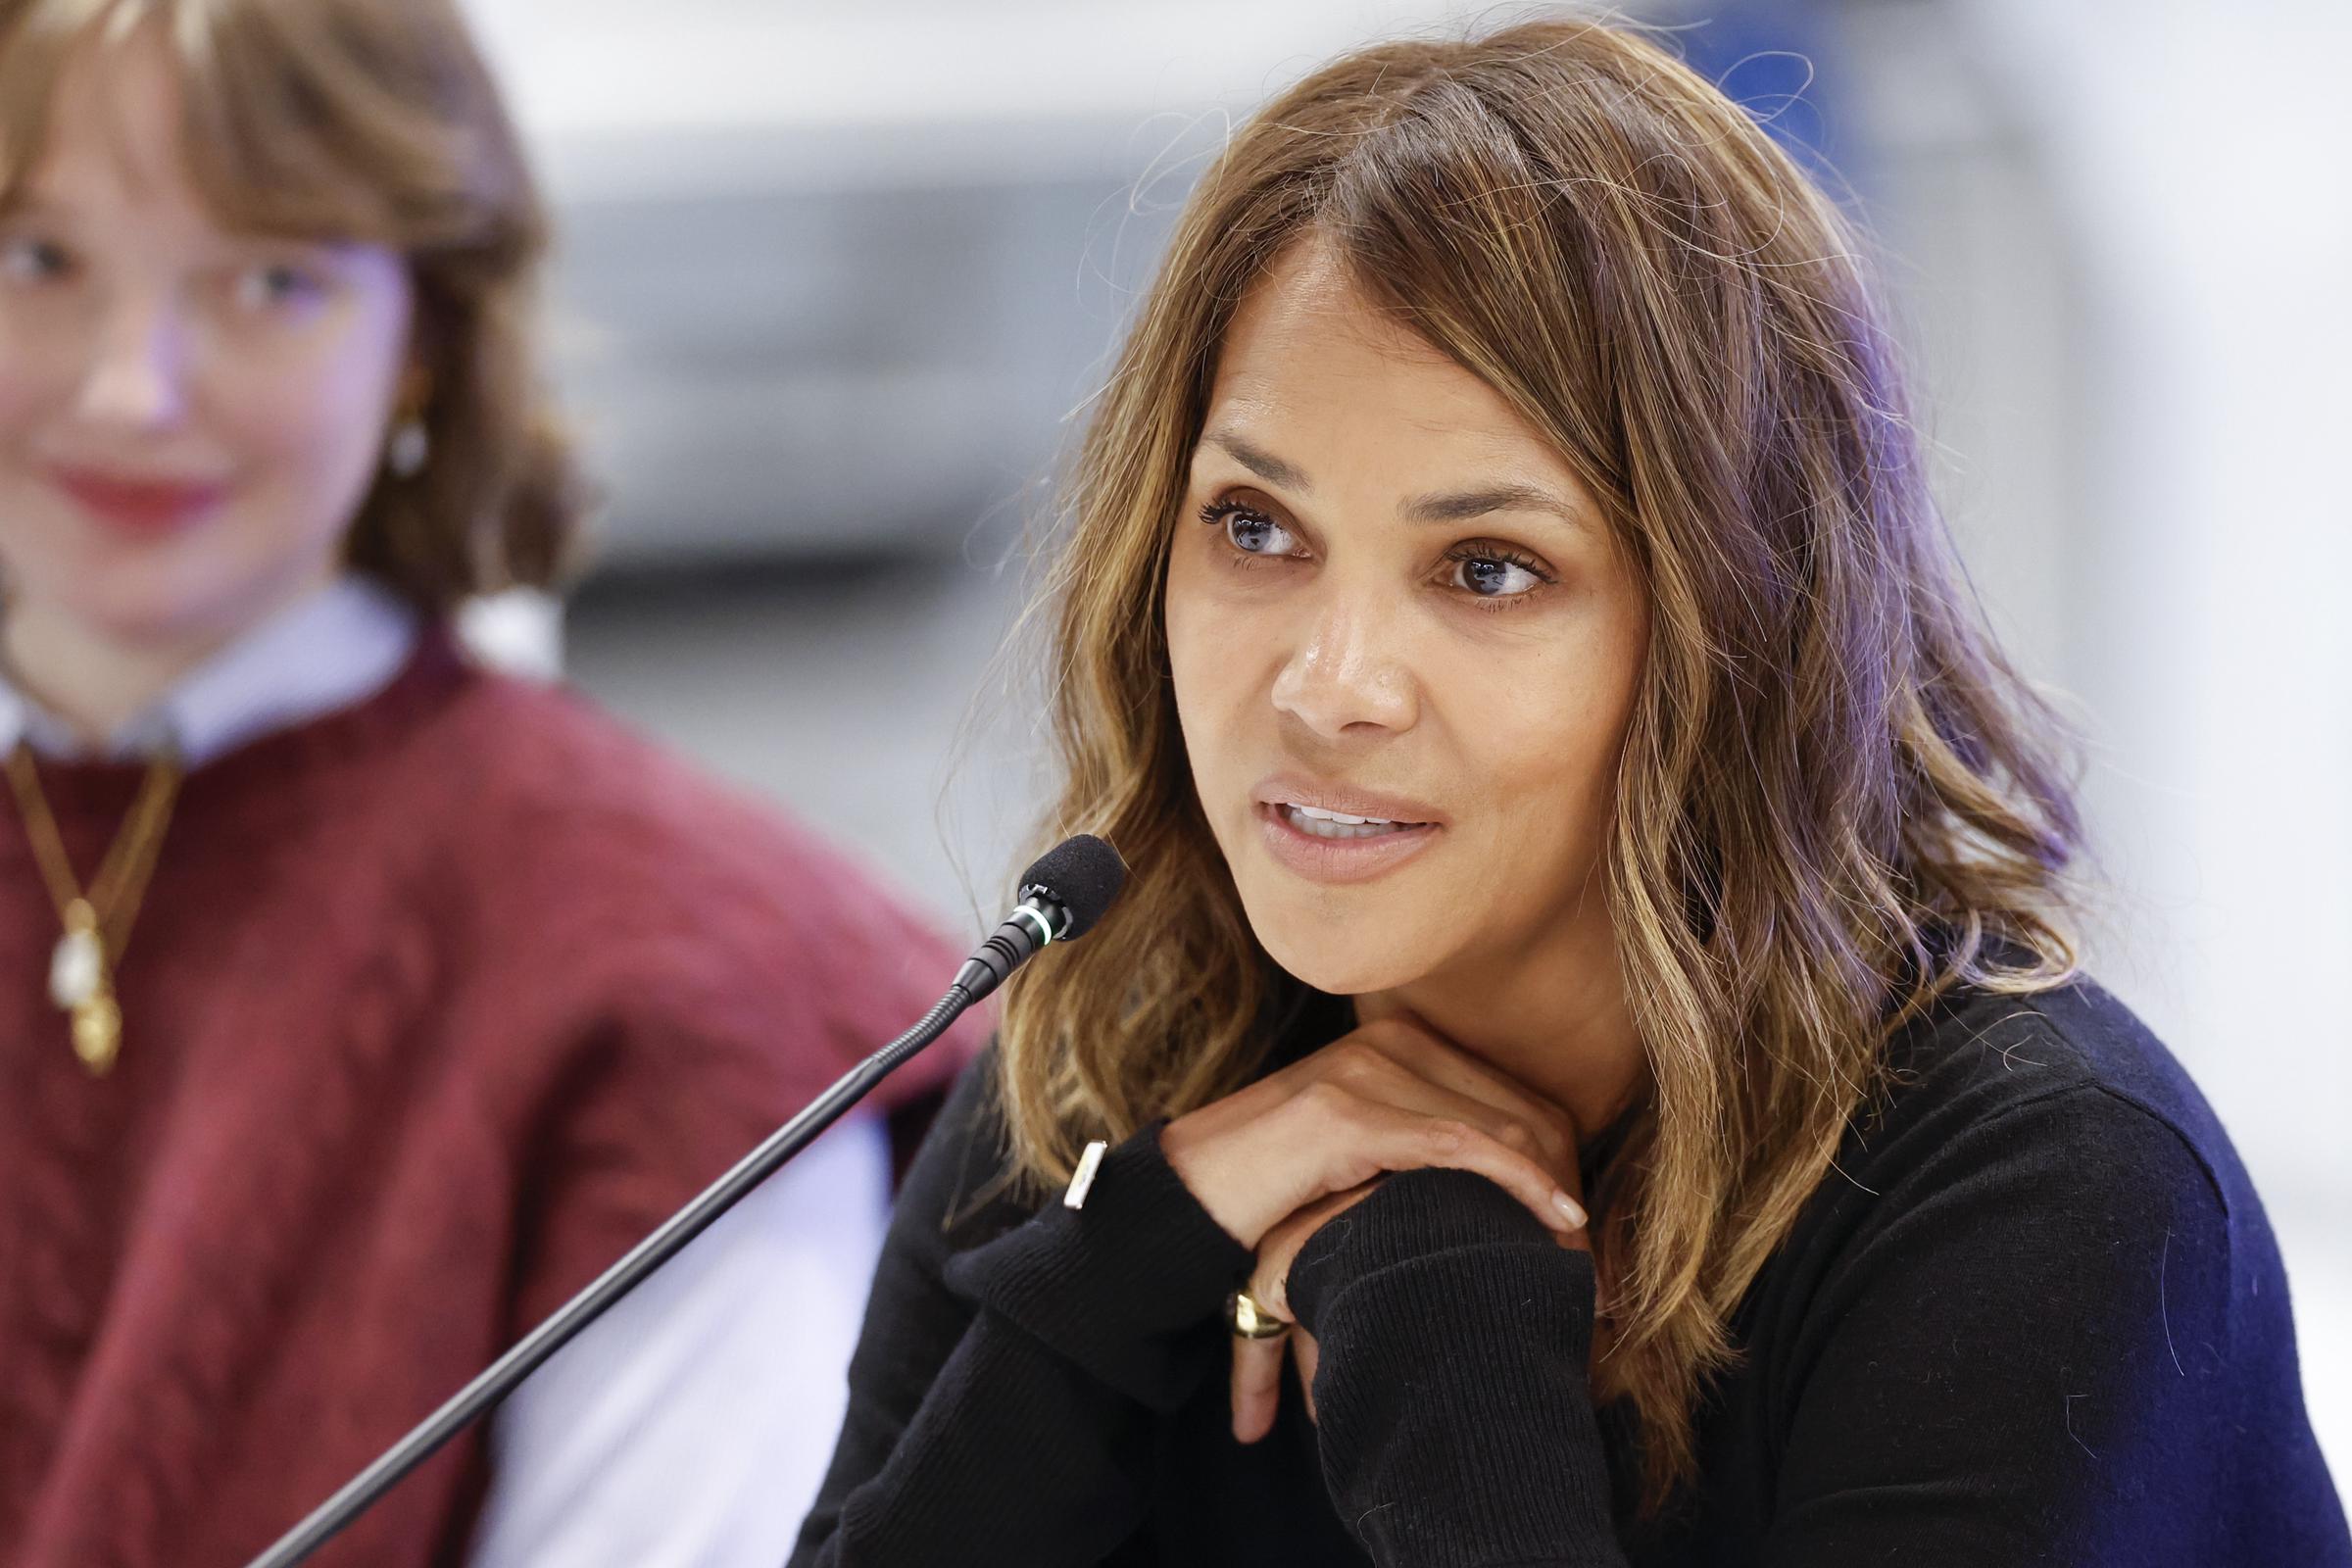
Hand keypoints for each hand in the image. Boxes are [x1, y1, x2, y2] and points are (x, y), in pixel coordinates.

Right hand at [1155, 1015, 1588, 1441]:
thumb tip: (1497, 1188)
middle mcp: (1389, 1042)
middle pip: (1524, 1112)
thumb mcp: (1358, 1152)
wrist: (1186, 1191)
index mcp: (1398, 1043)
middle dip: (1568, 1189)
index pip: (1517, 1099)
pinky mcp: (1348, 1112)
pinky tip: (1554, 1223)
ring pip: (1503, 1128)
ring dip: (1552, 1200)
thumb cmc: (1271, 1185)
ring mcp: (1367, 1070)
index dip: (1563, 1168)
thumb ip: (1417, 1149)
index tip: (1581, 1236)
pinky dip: (1521, 1187)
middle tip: (1589, 1268)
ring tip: (1576, 1268)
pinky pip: (1463, 1146)